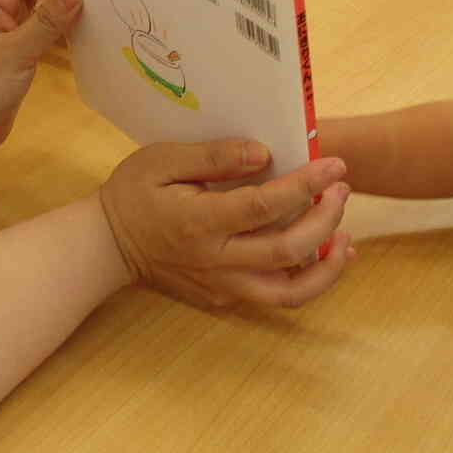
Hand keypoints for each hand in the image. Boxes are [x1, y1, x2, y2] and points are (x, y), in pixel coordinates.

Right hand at [98, 139, 351, 308]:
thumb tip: (264, 153)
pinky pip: (275, 296)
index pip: (266, 206)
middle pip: (289, 251)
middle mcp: (216, 262)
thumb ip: (214, 155)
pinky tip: (324, 253)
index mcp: (200, 223)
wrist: (107, 246)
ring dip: (328, 266)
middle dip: (326, 219)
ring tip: (345, 235)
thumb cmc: (133, 195)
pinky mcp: (225, 299)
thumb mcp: (162, 160)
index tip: (335, 165)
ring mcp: (222, 286)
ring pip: (290, 292)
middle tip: (341, 190)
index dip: (307, 185)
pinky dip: (308, 279)